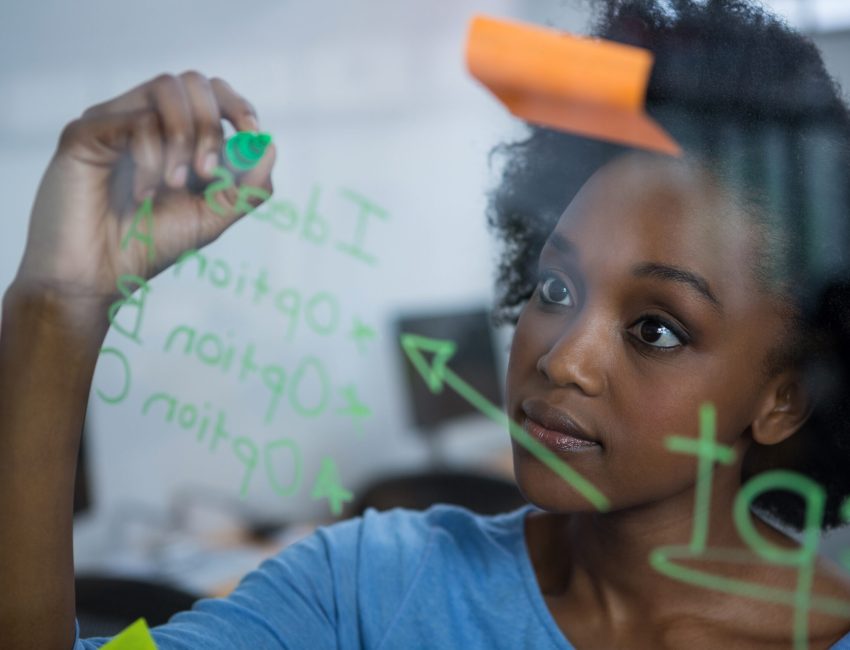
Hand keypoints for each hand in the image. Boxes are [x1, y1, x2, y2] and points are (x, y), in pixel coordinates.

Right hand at [14, 71, 274, 304]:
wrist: (98, 277)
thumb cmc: (148, 246)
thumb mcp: (212, 218)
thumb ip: (246, 188)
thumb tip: (268, 147)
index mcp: (175, 137)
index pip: (213, 93)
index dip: (239, 106)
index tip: (252, 133)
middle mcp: (145, 121)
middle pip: (193, 82)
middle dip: (212, 126)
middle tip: (206, 173)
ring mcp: (114, 122)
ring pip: (166, 89)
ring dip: (183, 138)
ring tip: (174, 185)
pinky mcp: (86, 131)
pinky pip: (136, 119)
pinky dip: (152, 157)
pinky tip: (143, 192)